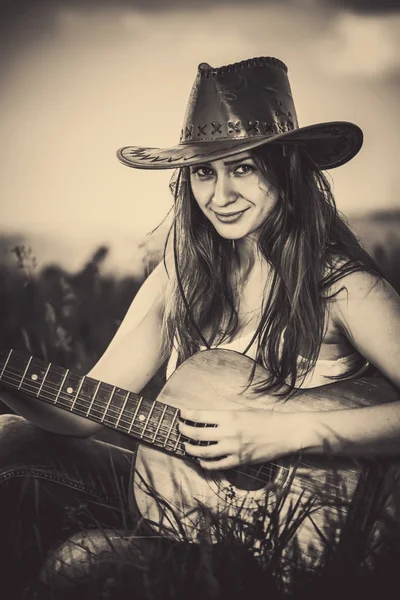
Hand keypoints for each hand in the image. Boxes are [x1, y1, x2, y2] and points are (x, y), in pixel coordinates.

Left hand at [178, 408, 304, 469]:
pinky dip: (206, 464)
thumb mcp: (243, 411)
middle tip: (180, 429)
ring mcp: (233, 449)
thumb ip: (225, 416)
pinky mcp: (239, 461)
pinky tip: (202, 461)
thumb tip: (207, 419)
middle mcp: (229, 433)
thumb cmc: (266, 418)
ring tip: (186, 446)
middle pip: (197, 434)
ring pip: (204, 453)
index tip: (182, 414)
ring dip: (191, 450)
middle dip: (184, 431)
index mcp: (229, 417)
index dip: (188, 415)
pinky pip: (217, 465)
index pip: (201, 415)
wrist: (285, 433)